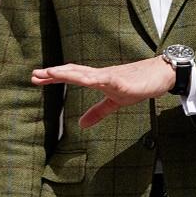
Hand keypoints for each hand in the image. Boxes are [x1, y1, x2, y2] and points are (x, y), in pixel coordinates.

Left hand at [32, 56, 174, 127]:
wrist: (161, 74)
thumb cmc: (138, 84)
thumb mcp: (115, 102)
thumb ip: (97, 112)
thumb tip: (81, 124)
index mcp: (97, 79)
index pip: (72, 76)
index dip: (54, 77)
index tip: (37, 78)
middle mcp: (100, 75)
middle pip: (73, 72)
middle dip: (53, 73)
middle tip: (34, 75)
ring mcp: (110, 76)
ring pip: (85, 73)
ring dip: (67, 72)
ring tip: (50, 73)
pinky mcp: (122, 81)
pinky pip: (106, 79)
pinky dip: (94, 79)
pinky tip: (84, 79)